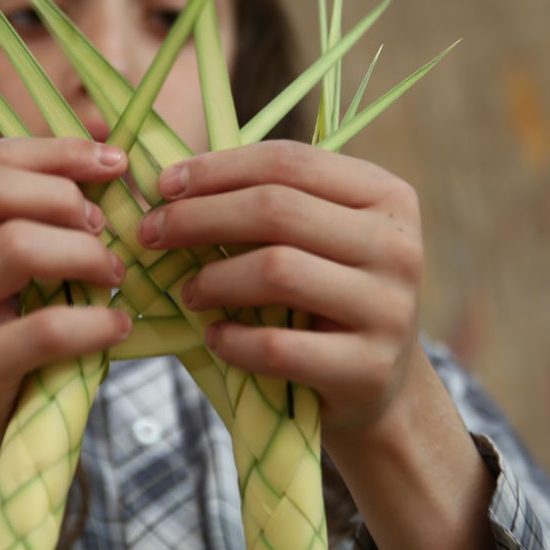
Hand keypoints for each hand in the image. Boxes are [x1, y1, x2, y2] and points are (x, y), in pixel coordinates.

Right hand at [0, 136, 131, 452]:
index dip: (58, 153)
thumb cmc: (6, 333)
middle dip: (63, 196)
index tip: (114, 162)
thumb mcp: (7, 266)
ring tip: (112, 275)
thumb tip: (107, 155)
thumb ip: (34, 212)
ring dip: (83, 253)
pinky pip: (43, 328)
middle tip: (104, 228)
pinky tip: (117, 325)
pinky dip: (95, 321)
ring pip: (15, 246)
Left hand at [137, 140, 422, 438]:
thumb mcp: (318, 238)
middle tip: (152, 234)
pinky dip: (233, 340)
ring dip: (213, 279)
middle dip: (198, 217)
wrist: (381, 387)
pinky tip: (215, 337)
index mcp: (386, 196)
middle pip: (276, 209)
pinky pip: (278, 346)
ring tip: (186, 292)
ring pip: (277, 271)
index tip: (165, 184)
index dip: (218, 168)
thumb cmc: (329, 297)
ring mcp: (390, 308)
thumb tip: (174, 179)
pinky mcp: (369, 368)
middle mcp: (397, 245)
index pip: (289, 162)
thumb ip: (269, 203)